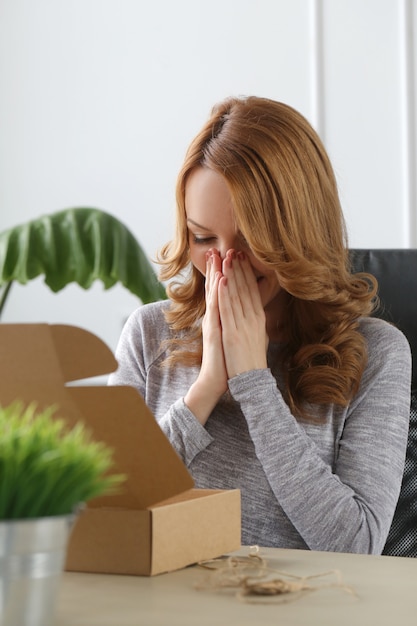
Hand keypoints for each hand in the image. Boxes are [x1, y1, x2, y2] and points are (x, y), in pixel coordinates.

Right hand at [184, 249, 227, 423]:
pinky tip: (220, 279)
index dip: (223, 274)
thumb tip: (242, 314)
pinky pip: (216, 308)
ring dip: (215, 274)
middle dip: (216, 268)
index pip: (222, 292)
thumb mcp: (232, 337)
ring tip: (216, 256)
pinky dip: (218, 293)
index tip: (226, 258)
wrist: (217, 381)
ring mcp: (213, 323)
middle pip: (215, 289)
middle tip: (216, 249)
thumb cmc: (226, 361)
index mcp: (221, 318)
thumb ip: (234, 324)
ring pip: (214, 294)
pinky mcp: (214, 331)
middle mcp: (215, 318)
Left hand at [218, 250, 267, 377]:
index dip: (247, 273)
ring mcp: (243, 325)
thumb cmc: (252, 361)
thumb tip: (256, 313)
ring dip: (230, 274)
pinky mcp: (232, 333)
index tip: (242, 258)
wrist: (251, 381)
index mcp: (259, 319)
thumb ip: (256, 323)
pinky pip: (227, 309)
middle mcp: (253, 319)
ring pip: (235, 295)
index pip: (253, 290)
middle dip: (239, 268)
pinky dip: (224, 294)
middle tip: (234, 249)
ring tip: (226, 257)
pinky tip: (221, 279)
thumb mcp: (258, 337)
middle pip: (245, 288)